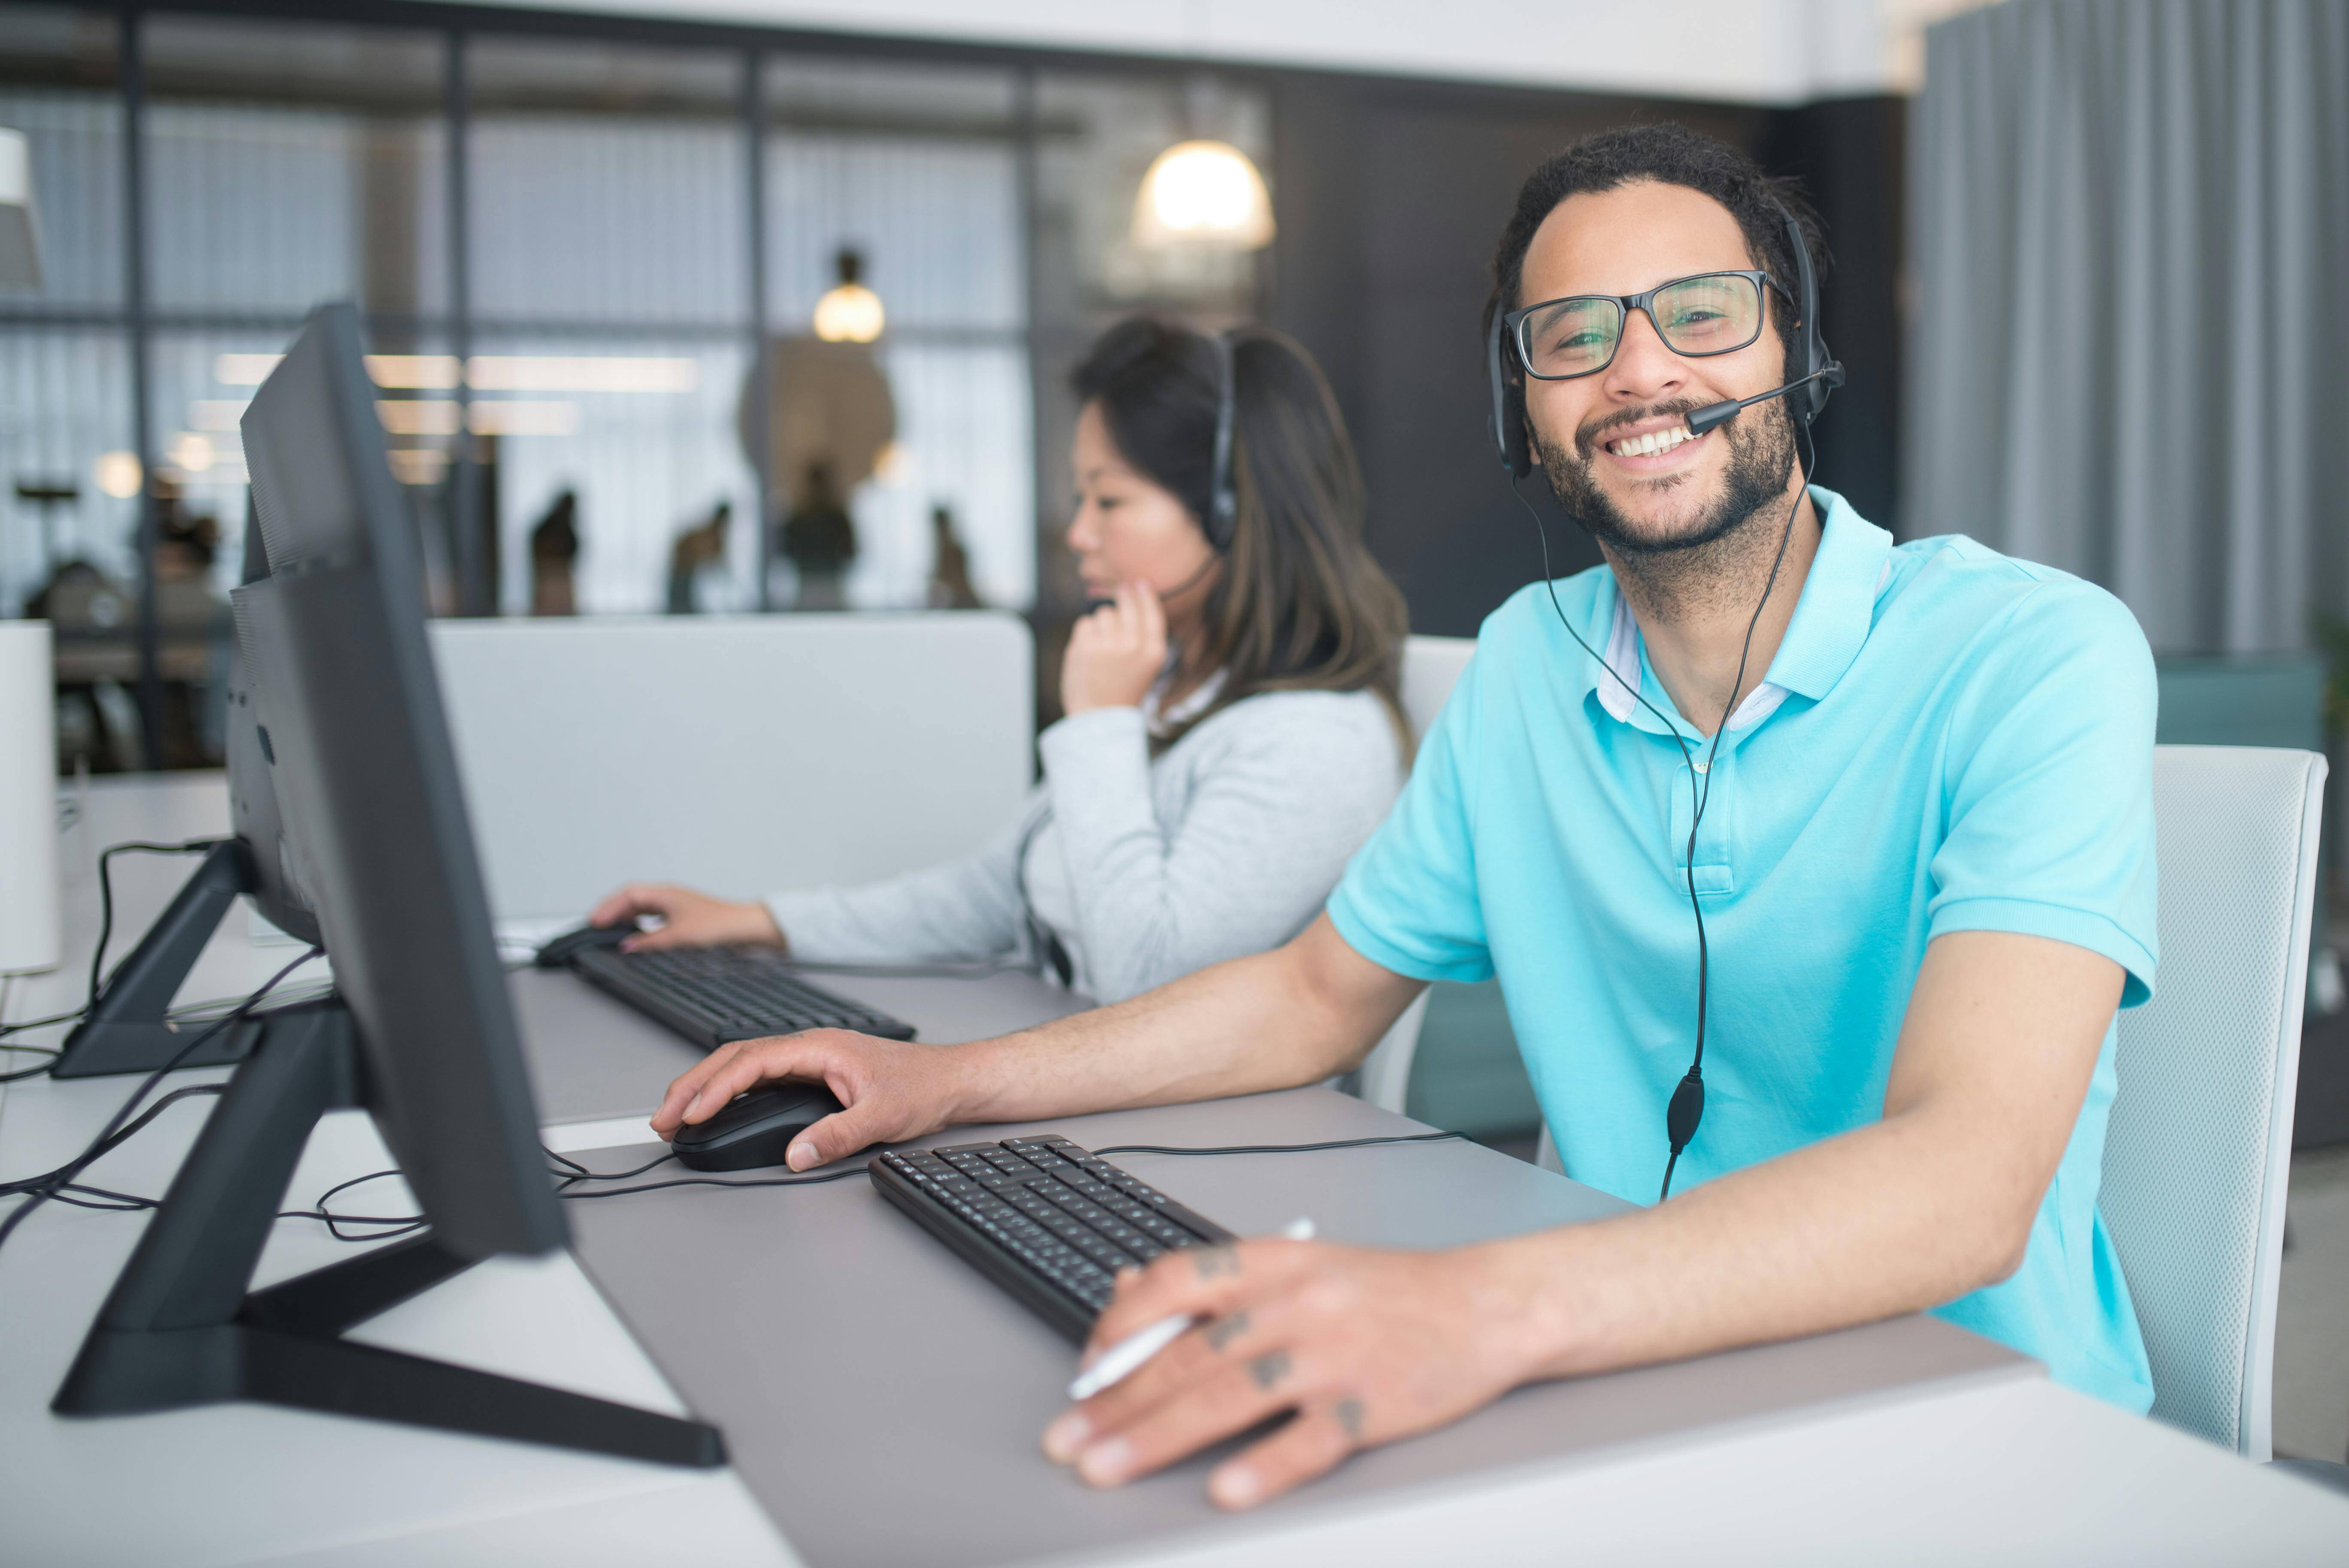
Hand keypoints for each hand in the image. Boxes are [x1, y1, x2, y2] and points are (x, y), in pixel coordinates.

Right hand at [588, 882, 782, 951]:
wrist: (746, 928)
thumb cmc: (719, 925)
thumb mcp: (679, 936)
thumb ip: (650, 941)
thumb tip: (628, 946)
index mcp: (666, 893)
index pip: (628, 895)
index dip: (608, 907)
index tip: (595, 922)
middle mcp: (669, 896)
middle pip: (632, 898)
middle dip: (612, 911)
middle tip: (596, 927)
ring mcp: (676, 905)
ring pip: (642, 907)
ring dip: (625, 917)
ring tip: (611, 931)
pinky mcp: (682, 916)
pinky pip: (653, 916)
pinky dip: (640, 924)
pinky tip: (637, 935)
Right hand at [648, 1029, 971, 1170]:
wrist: (950, 1080)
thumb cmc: (922, 1087)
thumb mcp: (884, 1116)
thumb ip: (837, 1135)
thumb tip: (796, 1155)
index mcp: (820, 1047)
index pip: (752, 1061)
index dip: (716, 1087)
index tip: (691, 1113)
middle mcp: (809, 1048)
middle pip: (735, 1058)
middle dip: (693, 1086)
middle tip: (662, 1119)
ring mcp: (808, 1060)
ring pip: (742, 1066)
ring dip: (705, 1088)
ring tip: (674, 1117)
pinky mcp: (810, 1074)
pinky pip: (758, 1078)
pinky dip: (728, 1092)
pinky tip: (712, 1110)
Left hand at [1041, 1238, 1544, 1508]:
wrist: (1486, 1304)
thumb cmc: (1385, 1291)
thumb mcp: (1298, 1264)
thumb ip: (1218, 1281)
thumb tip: (1128, 1289)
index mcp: (1275, 1261)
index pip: (1178, 1281)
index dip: (1121, 1324)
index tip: (1084, 1368)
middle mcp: (1298, 1302)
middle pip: (1191, 1353)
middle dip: (1118, 1401)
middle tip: (1066, 1437)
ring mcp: (1335, 1353)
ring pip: (1230, 1395)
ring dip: (1159, 1435)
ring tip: (1107, 1465)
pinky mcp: (1373, 1402)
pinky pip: (1310, 1438)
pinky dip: (1265, 1465)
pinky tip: (1225, 1489)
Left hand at [1060, 581, 1167, 713]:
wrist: (1099, 718)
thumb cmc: (1123, 689)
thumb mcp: (1146, 664)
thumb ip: (1144, 632)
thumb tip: (1134, 590)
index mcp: (1154, 651)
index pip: (1151, 611)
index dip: (1144, 594)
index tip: (1138, 584)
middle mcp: (1133, 645)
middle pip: (1125, 604)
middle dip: (1121, 598)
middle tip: (1117, 600)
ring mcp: (1108, 645)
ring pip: (1103, 613)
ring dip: (1101, 625)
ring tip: (1102, 649)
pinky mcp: (1085, 646)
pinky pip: (1085, 623)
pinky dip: (1085, 635)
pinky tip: (1089, 653)